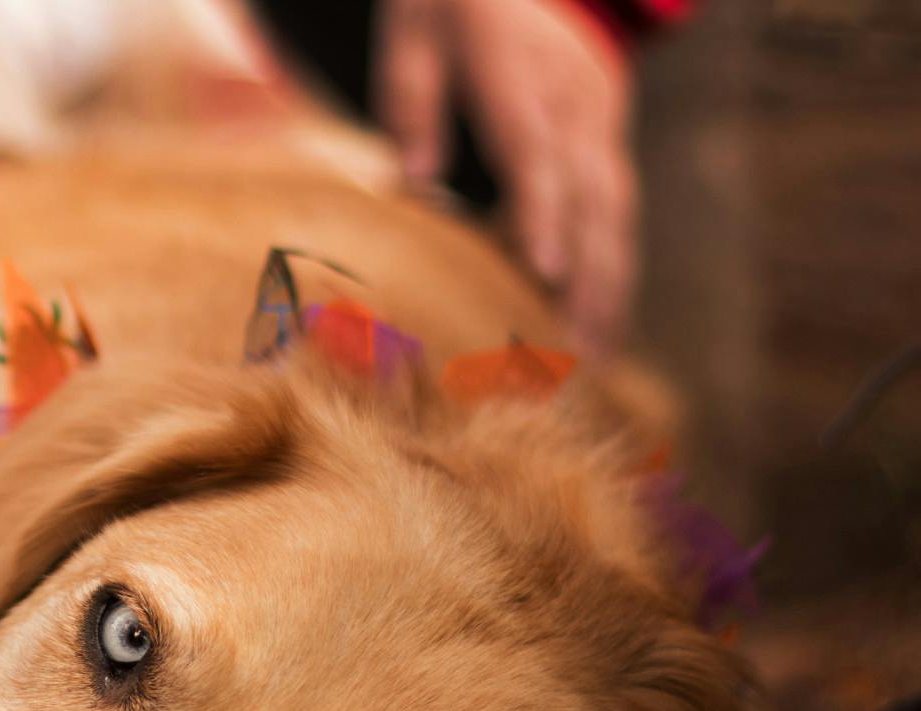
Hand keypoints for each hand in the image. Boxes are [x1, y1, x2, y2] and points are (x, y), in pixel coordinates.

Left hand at [375, 0, 636, 353]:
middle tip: (578, 352)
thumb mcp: (411, 36)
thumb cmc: (444, 8)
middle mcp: (571, 97)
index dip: (542, 213)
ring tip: (596, 359)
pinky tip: (604, 322)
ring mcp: (597, 115)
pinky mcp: (605, 132)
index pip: (533, 150)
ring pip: (614, 208)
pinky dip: (613, 264)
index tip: (545, 272)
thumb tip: (413, 183)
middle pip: (587, 194)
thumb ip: (411, 104)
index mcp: (516, 70)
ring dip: (610, 284)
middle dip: (587, 276)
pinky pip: (615, 207)